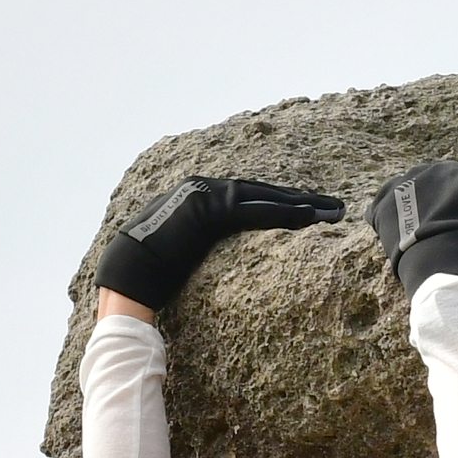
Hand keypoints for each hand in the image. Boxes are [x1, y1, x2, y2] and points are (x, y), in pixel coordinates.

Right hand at [89, 171, 343, 313]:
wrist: (126, 271)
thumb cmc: (143, 268)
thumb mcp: (173, 244)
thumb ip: (192, 238)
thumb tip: (200, 249)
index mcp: (194, 192)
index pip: (246, 194)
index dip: (277, 199)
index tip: (303, 205)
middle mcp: (203, 186)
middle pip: (261, 190)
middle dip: (298, 197)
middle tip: (331, 204)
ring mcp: (206, 196)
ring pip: (264, 197)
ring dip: (301, 203)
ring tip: (331, 211)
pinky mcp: (210, 211)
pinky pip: (256, 212)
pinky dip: (284, 214)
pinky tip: (309, 218)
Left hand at [368, 153, 457, 296]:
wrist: (447, 260)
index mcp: (444, 167)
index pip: (452, 175)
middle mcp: (417, 174)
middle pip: (427, 182)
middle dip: (436, 197)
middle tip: (446, 223)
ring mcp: (395, 193)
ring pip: (403, 192)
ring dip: (411, 204)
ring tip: (423, 228)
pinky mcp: (379, 214)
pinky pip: (378, 207)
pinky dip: (387, 214)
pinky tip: (399, 228)